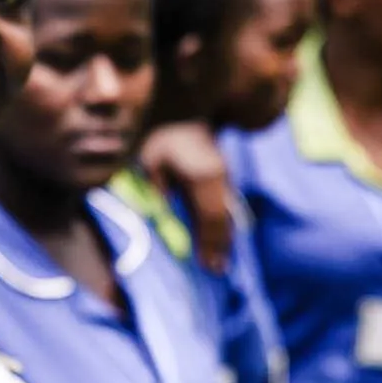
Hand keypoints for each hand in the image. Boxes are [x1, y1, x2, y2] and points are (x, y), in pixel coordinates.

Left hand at [135, 121, 233, 271]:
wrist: (184, 112)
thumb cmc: (164, 137)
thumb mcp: (153, 160)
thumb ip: (159, 186)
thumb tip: (164, 212)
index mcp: (202, 176)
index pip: (208, 216)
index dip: (209, 242)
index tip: (207, 264)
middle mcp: (219, 178)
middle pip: (222, 219)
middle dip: (220, 246)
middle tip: (218, 271)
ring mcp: (224, 176)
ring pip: (228, 213)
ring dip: (226, 238)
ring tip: (222, 263)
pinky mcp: (224, 176)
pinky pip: (226, 205)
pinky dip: (225, 225)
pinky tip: (223, 241)